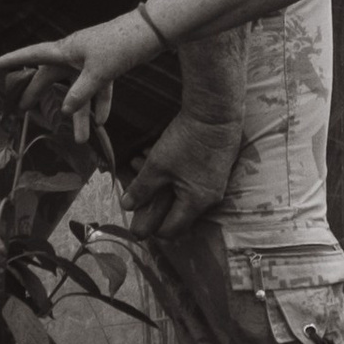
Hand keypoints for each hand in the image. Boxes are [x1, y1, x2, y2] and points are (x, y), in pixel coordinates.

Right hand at [0, 17, 148, 140]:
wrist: (151, 32)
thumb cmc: (119, 45)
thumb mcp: (98, 73)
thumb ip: (80, 94)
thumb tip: (64, 112)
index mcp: (65, 49)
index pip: (32, 55)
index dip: (12, 60)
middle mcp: (74, 54)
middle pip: (50, 77)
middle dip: (38, 94)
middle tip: (23, 109)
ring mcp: (90, 60)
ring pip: (77, 89)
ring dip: (79, 113)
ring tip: (79, 139)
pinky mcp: (107, 65)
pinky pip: (98, 88)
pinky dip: (99, 104)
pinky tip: (102, 122)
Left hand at [127, 111, 243, 236]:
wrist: (216, 114)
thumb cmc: (187, 142)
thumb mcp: (158, 166)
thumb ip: (142, 189)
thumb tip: (126, 207)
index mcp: (195, 203)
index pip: (171, 230)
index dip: (151, 228)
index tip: (135, 221)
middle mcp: (209, 198)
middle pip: (176, 211)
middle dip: (153, 202)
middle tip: (136, 190)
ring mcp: (215, 183)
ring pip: (181, 191)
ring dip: (160, 183)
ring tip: (139, 162)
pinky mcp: (216, 168)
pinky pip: (191, 179)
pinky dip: (173, 173)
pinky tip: (158, 155)